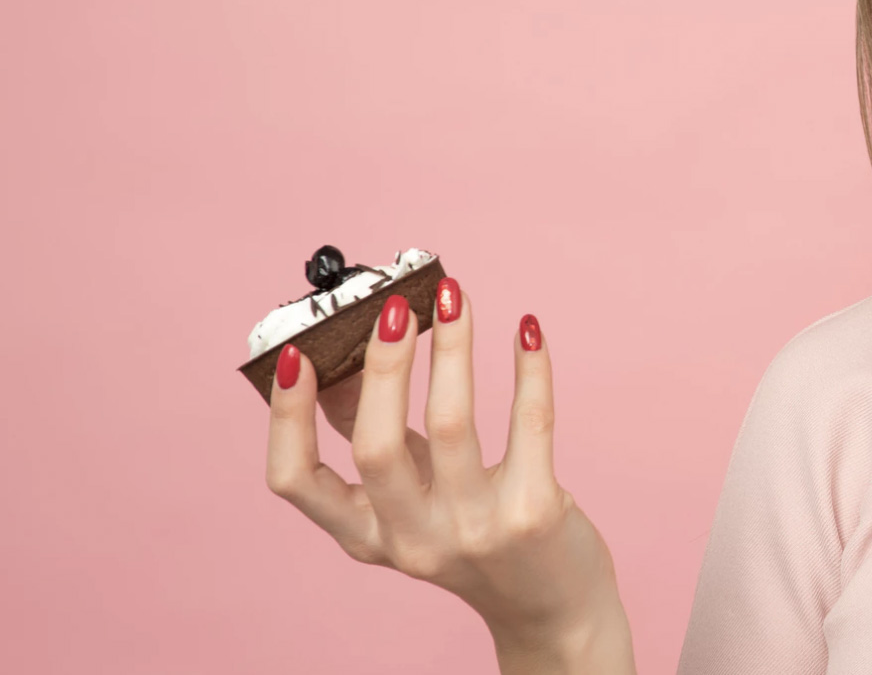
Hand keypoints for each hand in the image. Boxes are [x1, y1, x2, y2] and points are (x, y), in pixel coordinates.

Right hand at [265, 279, 632, 672]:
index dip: (287, 416)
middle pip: (376, 447)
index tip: (295, 354)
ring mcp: (475, 530)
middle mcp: (413, 539)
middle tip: (395, 307)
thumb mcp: (414, 496)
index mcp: (367, 534)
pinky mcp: (535, 513)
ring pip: (453, 425)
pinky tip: (527, 329)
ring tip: (455, 297)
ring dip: (452, 349)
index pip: (294, 481)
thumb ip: (377, 436)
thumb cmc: (476, 532)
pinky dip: (529, 370)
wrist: (553, 607)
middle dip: (382, 367)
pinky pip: (531, 423)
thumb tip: (340, 358)